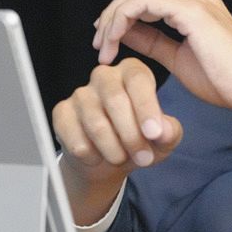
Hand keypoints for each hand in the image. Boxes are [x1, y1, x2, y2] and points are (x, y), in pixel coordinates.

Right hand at [51, 58, 182, 218]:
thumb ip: (169, 132)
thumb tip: (163, 131)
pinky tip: (98, 157)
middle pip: (115, 100)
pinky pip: (75, 138)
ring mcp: (80, 94)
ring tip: (122, 159)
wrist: (110, 159)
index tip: (155, 134)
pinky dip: (91, 156)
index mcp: (132, 72)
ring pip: (96, 123)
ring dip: (113, 150)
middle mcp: (104, 76)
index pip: (138, 81)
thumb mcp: (163, 138)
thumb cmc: (141, 140)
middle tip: (144, 159)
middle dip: (132, 135)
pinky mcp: (62, 113)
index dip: (146, 108)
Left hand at [92, 0, 231, 112]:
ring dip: (113, 19)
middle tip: (99, 46)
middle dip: (111, 16)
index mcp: (193, 6)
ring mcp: (194, 1)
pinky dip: (123, 21)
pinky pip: (144, 3)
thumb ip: (154, 43)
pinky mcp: (192, 11)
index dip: (120, 17)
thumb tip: (128, 35)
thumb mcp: (178, 59)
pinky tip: (115, 43)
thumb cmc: (225, 81)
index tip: (104, 44)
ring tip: (103, 49)